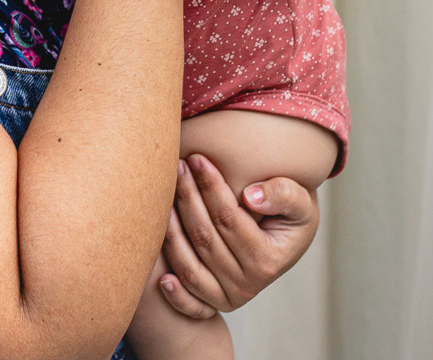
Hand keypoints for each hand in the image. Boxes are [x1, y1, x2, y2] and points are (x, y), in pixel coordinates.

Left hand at [159, 154, 318, 317]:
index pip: (228, 218)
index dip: (210, 186)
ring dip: (171, 231)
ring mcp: (230, 297)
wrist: (287, 237)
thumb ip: (284, 194)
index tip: (197, 158)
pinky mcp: (214, 303)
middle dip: (188, 198)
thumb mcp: (301, 202)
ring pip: (190, 265)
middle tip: (178, 167)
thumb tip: (251, 196)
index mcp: (268, 261)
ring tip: (163, 197)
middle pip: (205, 238)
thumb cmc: (290, 213)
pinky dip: (176, 294)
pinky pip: (191, 303)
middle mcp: (248, 285)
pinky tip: (161, 277)